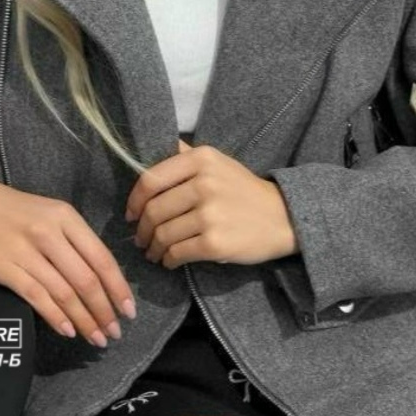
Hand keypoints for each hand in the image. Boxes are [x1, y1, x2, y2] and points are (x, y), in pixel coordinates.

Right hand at [0, 171, 135, 346]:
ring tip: (96, 337)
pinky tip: (68, 330)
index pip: (102, 258)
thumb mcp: (52, 213)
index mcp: (66, 218)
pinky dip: (56, 316)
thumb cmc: (15, 210)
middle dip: (104, 311)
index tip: (129, 311)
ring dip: (84, 319)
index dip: (118, 288)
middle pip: (86, 280)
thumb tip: (103, 281)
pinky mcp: (4, 269)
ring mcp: (25, 252)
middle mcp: (49, 234)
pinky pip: (37, 297)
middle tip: (114, 333)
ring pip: (64, 293)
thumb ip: (76, 242)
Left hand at [125, 141, 298, 268]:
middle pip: (154, 211)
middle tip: (140, 239)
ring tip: (154, 252)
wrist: (284, 218)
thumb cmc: (244, 191)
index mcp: (202, 159)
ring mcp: (210, 214)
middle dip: (142, 230)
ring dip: (153, 248)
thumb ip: (185, 156)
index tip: (131, 213)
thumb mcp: (218, 162)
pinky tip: (170, 260)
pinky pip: (177, 253)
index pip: (150, 180)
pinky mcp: (215, 243)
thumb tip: (145, 154)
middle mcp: (205, 183)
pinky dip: (168, 260)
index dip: (134, 200)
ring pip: (163, 234)